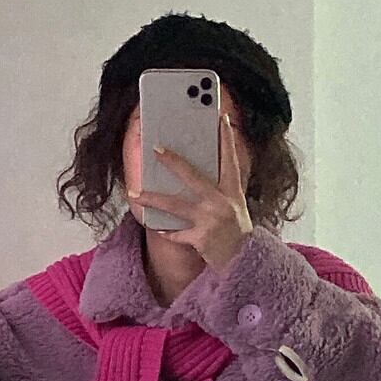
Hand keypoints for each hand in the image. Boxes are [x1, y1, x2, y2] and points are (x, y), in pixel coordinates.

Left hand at [129, 113, 253, 271]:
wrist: (244, 262)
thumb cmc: (237, 233)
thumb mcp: (235, 207)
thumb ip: (220, 191)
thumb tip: (194, 174)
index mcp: (233, 192)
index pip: (230, 160)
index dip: (227, 139)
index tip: (220, 119)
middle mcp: (222, 203)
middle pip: (193, 177)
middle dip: (173, 162)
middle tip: (156, 149)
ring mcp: (210, 221)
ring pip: (175, 205)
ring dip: (153, 199)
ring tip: (135, 195)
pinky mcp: (201, 239)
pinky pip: (177, 233)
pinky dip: (167, 231)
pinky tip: (157, 227)